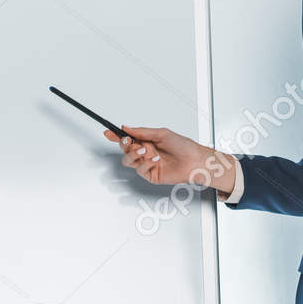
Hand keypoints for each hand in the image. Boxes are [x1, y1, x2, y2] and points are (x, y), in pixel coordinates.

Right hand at [103, 125, 237, 194]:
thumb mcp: (161, 133)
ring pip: (129, 161)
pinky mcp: (151, 175)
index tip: (108, 132)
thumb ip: (142, 131)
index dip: (116, 136)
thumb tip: (126, 127)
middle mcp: (145, 152)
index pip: (127, 138)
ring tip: (143, 150)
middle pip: (125, 149)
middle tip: (127, 141)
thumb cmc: (183, 146)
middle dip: (124, 145)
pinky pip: (140, 170)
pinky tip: (154, 160)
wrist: (194, 160)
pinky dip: (145, 164)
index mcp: (147, 141)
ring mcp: (147, 164)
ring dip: (133, 154)